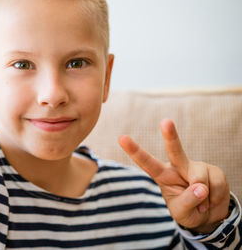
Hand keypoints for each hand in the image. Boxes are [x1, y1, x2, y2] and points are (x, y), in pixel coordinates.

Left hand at [118, 119, 229, 233]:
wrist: (208, 216)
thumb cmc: (188, 211)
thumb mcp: (182, 212)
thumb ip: (187, 201)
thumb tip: (201, 187)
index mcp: (162, 175)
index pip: (147, 163)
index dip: (134, 151)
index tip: (121, 138)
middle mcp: (178, 167)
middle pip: (174, 150)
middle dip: (170, 135)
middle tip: (166, 122)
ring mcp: (196, 167)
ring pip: (199, 176)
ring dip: (204, 196)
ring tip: (202, 204)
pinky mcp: (214, 171)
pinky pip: (217, 183)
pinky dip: (216, 197)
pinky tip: (211, 201)